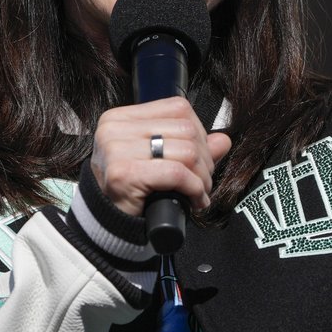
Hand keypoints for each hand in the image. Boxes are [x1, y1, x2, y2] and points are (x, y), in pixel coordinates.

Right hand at [90, 97, 231, 216]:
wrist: (108, 223)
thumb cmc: (131, 191)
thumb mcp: (160, 161)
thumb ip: (190, 147)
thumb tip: (223, 140)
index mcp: (121, 118)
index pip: (178, 108)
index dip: (199, 133)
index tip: (200, 157)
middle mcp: (114, 128)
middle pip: (186, 129)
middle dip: (204, 159)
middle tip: (202, 180)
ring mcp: (116, 149)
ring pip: (186, 151)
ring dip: (202, 177)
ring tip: (198, 192)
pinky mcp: (123, 173)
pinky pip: (176, 173)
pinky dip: (194, 188)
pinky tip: (194, 200)